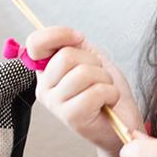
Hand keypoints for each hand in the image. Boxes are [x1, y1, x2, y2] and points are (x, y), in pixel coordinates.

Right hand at [29, 26, 142, 154]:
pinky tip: (108, 102)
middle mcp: (44, 88)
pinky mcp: (71, 117)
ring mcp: (55, 104)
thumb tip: (71, 35)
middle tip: (98, 77)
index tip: (79, 39)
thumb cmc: (105, 90)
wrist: (121, 121)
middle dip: (93, 62)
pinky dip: (111, 93)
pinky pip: (95, 92)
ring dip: (104, 79)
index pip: (35, 43)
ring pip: (83, 73)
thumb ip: (75, 44)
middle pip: (66, 56)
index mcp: (45, 71)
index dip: (60, 34)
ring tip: (104, 90)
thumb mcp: (90, 58)